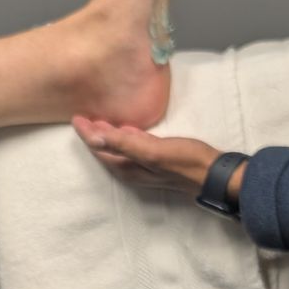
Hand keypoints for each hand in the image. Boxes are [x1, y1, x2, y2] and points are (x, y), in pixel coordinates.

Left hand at [73, 117, 234, 200]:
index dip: (87, 133)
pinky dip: (124, 136)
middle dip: (94, 134)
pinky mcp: (155, 158)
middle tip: (84, 115)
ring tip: (99, 119)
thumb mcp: (152, 151)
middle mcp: (131, 169)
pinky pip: (132, 146)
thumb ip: (123, 144)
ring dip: (107, 134)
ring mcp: (143, 164)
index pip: (99, 149)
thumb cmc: (184, 161)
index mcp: (126, 168)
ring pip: (118, 148)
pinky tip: (126, 127)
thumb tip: (94, 139)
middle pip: (105, 150)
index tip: (76, 117)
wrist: (212, 173)